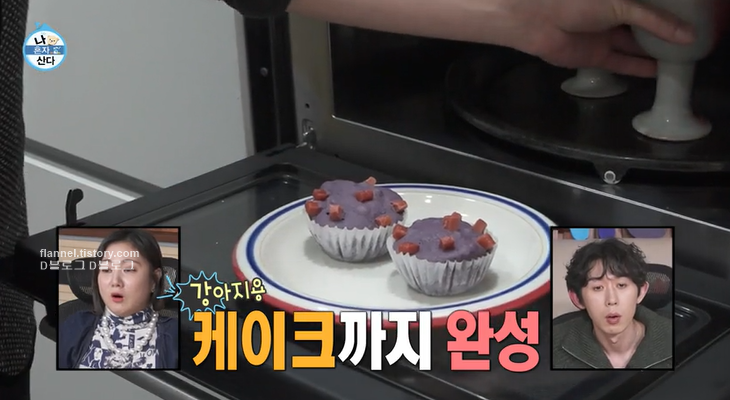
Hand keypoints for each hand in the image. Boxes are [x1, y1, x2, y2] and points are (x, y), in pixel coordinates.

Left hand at [505, 0, 695, 76]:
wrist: (538, 21)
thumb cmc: (579, 2)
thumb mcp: (623, 6)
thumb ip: (655, 21)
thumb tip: (687, 36)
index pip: (650, 6)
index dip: (668, 13)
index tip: (691, 20)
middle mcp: (612, 15)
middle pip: (643, 27)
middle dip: (662, 35)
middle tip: (688, 44)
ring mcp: (603, 36)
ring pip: (634, 46)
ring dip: (653, 53)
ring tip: (679, 59)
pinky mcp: (594, 56)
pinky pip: (621, 63)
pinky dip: (638, 68)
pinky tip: (657, 73)